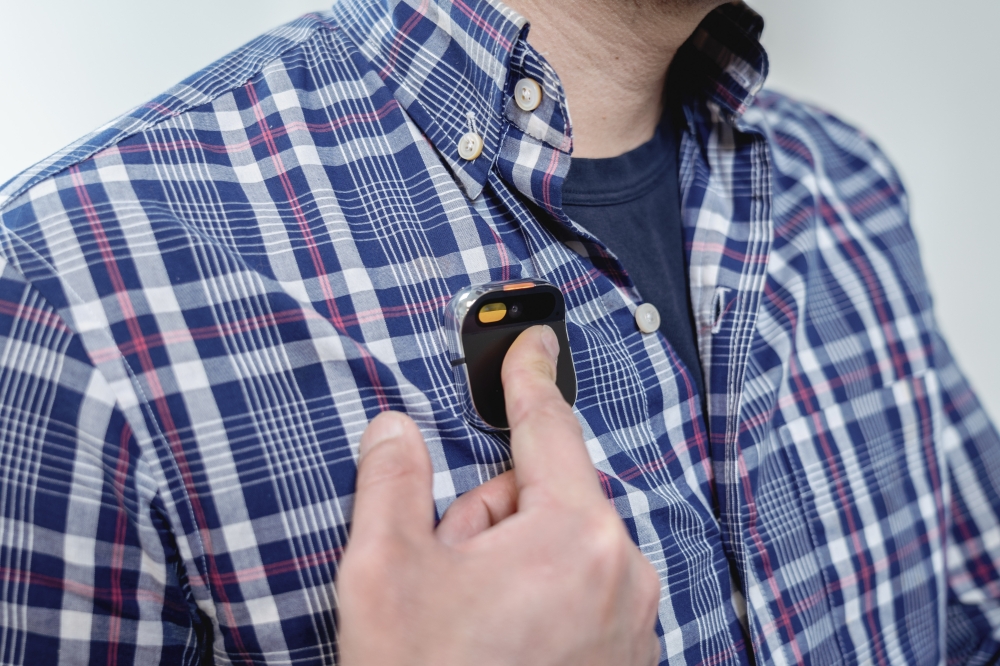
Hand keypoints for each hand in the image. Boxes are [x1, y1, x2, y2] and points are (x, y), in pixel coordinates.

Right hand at [336, 325, 660, 665]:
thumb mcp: (385, 573)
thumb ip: (391, 482)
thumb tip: (394, 431)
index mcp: (575, 540)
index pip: (548, 428)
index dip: (528, 376)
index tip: (534, 341)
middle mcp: (622, 575)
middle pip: (547, 496)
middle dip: (491, 515)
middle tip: (446, 571)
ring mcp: (632, 621)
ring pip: (561, 545)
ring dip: (512, 560)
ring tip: (470, 617)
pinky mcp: (628, 655)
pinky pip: (583, 590)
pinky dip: (540, 597)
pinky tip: (500, 638)